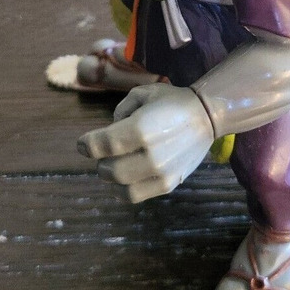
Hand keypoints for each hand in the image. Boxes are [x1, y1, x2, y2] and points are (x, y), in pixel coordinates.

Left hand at [77, 84, 213, 202]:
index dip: (86, 145)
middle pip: (108, 169)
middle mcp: (150, 154)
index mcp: (140, 129)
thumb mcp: (142, 94)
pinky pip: (135, 196)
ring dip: (110, 176)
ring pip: (120, 186)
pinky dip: (123, 190)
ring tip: (114, 164)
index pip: (101, 145)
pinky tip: (124, 179)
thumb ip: (120, 110)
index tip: (83, 144)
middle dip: (100, 160)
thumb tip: (110, 130)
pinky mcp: (168, 184)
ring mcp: (160, 173)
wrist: (207, 116)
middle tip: (104, 152)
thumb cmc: (172, 101)